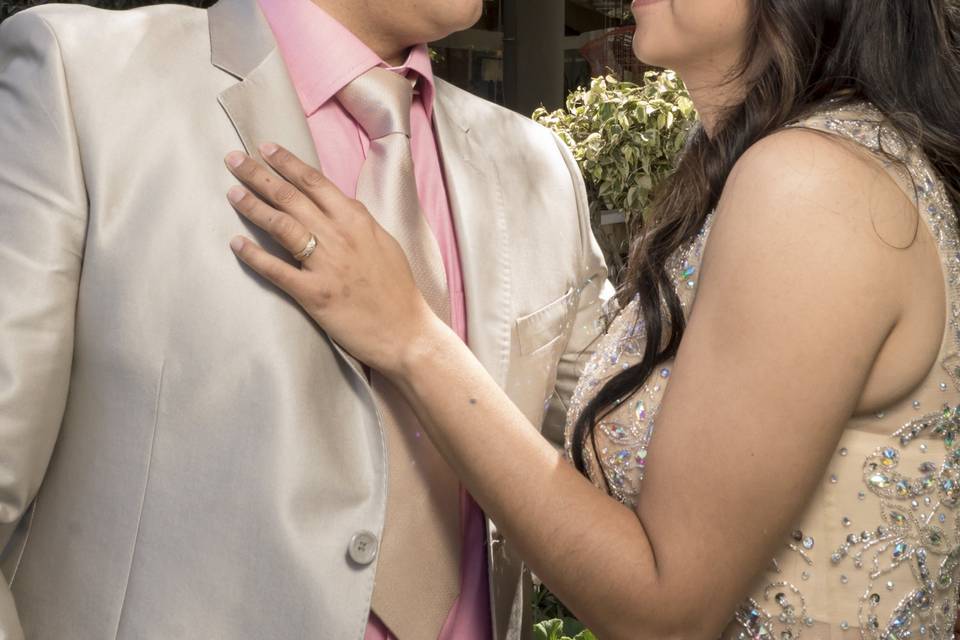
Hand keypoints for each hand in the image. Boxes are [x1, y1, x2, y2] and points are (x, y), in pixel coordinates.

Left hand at [224, 143, 442, 375]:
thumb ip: (358, 222)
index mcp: (357, 220)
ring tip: (232, 193)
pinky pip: (277, 270)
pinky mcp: (314, 294)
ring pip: (281, 226)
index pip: (315, 182)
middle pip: (291, 197)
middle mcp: (339, 236)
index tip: (264, 148)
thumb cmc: (397, 290)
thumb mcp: (384, 243)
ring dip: (253, 206)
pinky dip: (254, 256)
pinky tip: (236, 244)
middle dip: (259, 175)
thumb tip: (339, 203)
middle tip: (233, 159)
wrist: (406, 331)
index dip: (287, 163)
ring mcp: (326, 264)